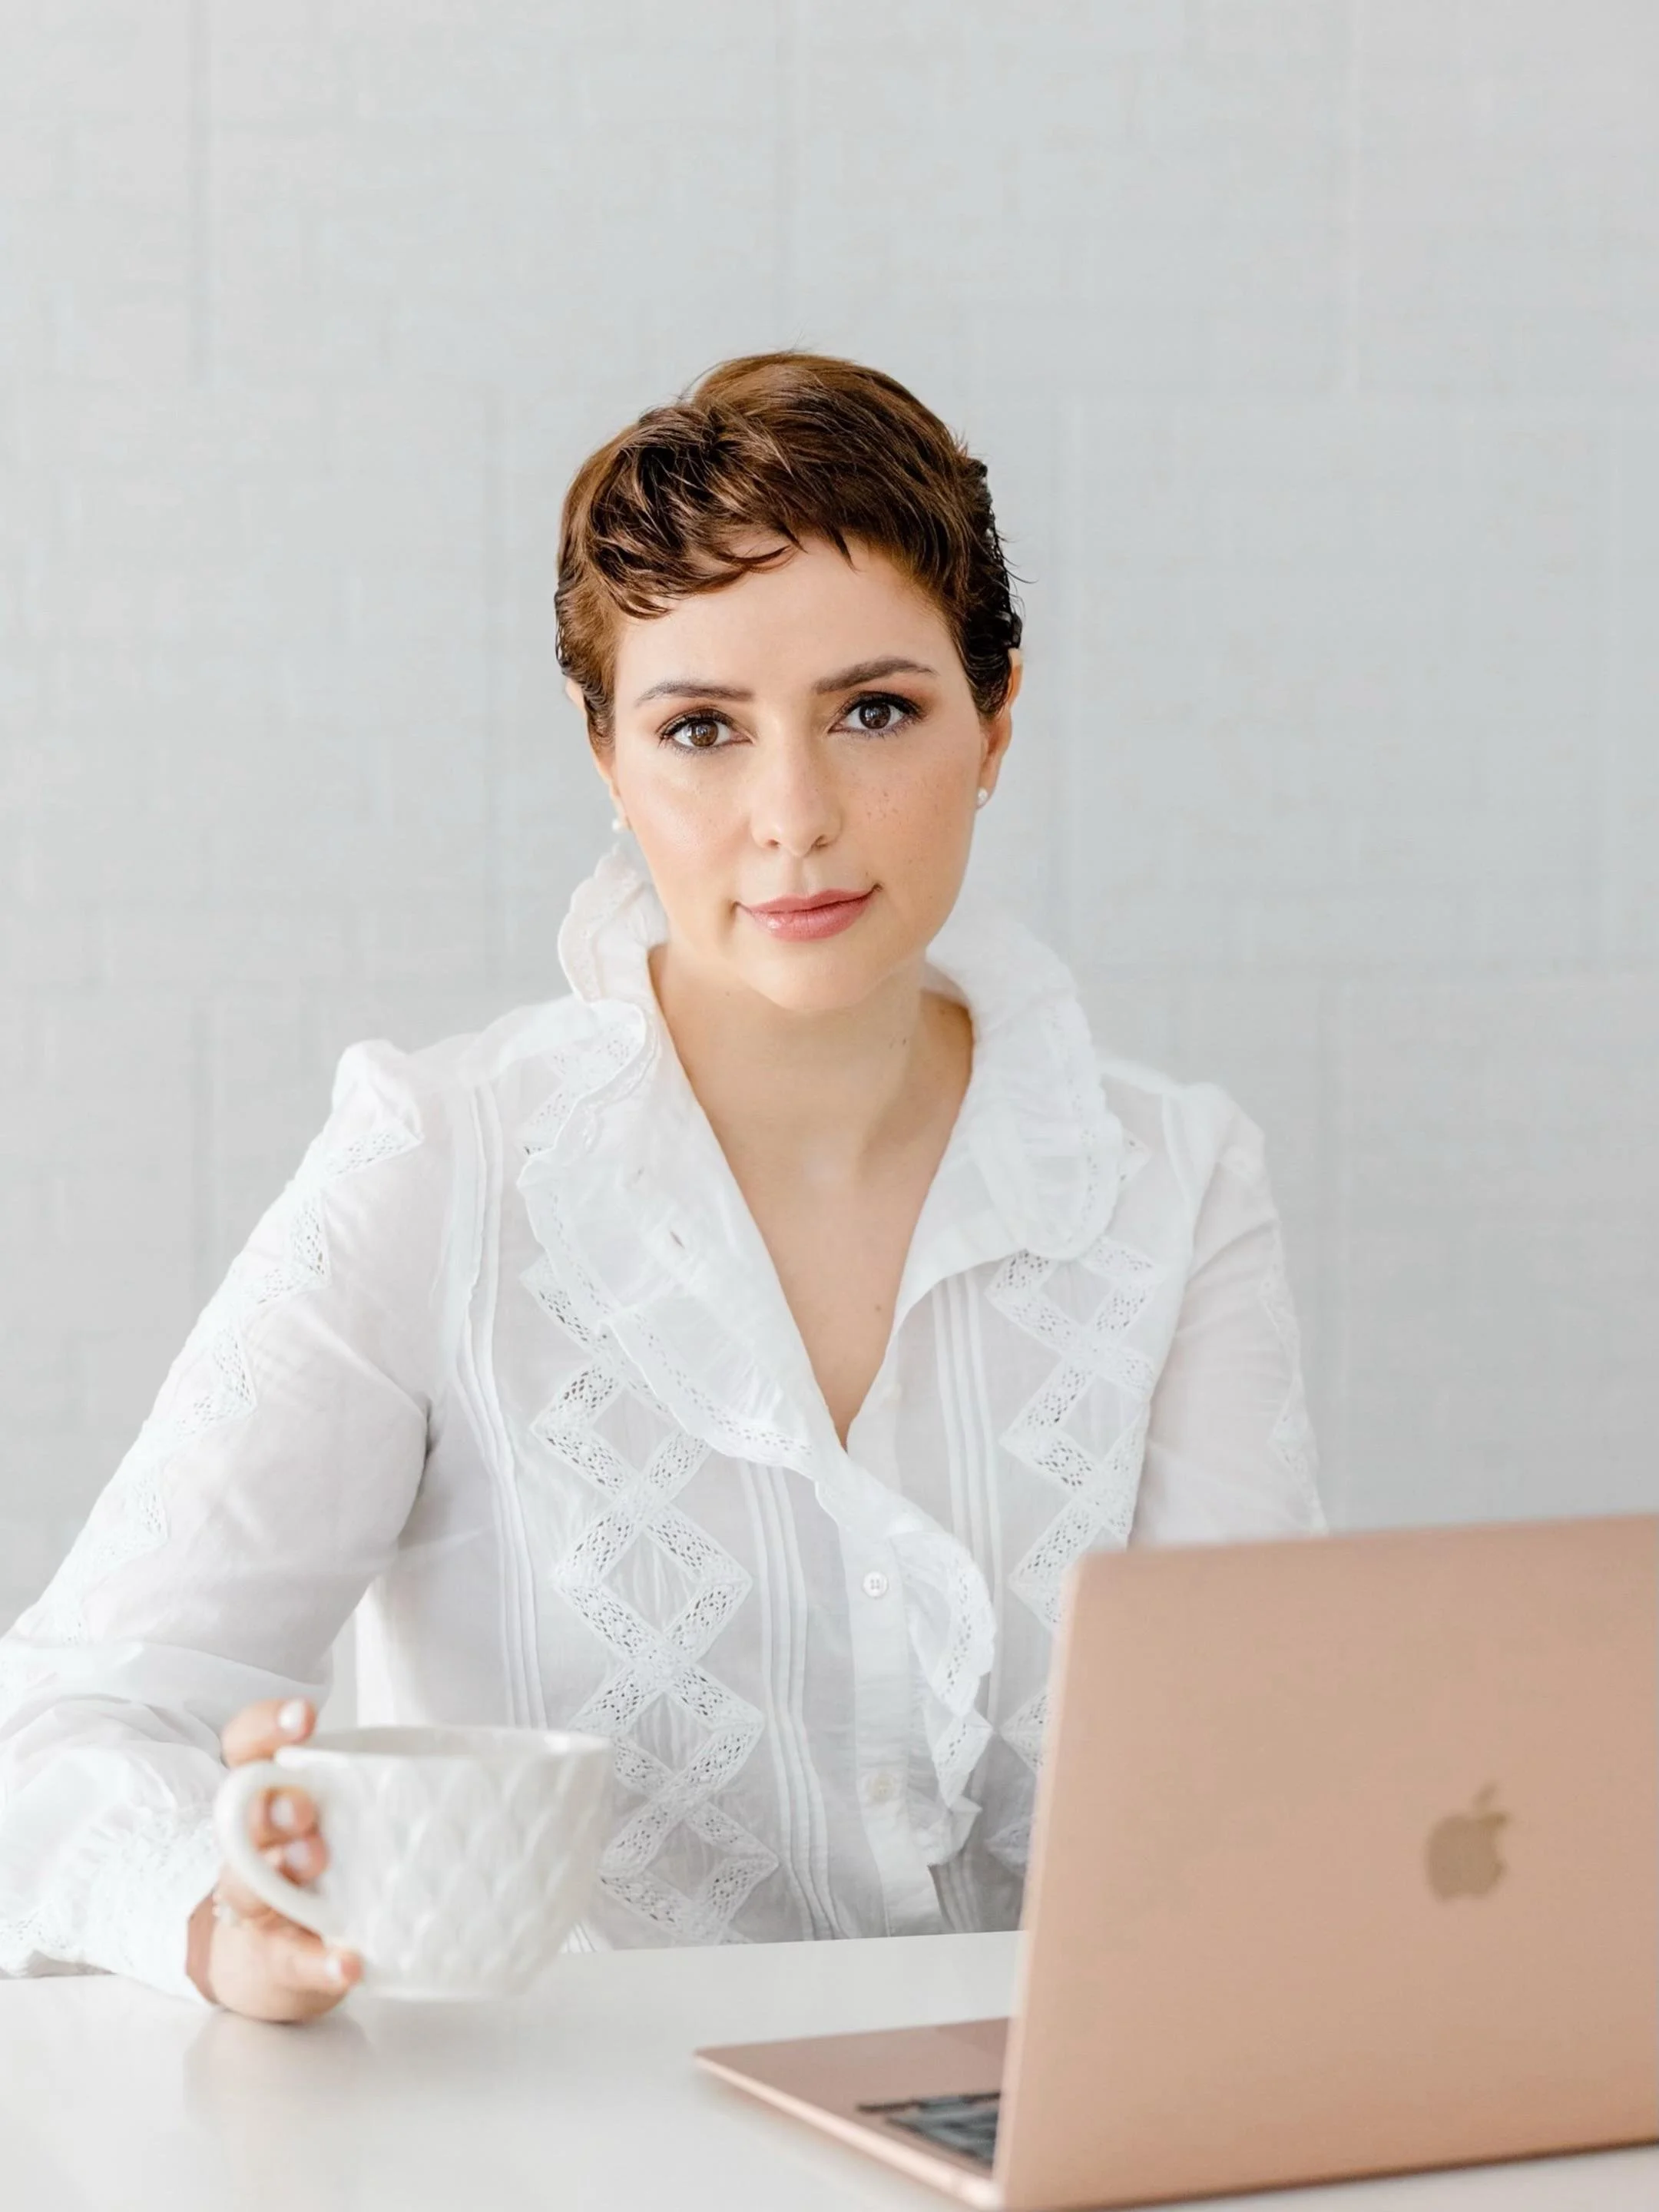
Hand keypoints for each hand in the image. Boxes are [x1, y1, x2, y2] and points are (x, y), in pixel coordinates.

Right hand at [187, 1696, 362, 2021]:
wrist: (274, 1958)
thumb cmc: (326, 1866)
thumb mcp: (346, 1814)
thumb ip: (386, 1785)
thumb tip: (484, 1766)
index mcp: (271, 1795)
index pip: (248, 1746)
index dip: (266, 1726)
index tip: (306, 1717)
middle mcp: (254, 1843)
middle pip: (243, 1815)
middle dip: (271, 1805)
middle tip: (304, 1804)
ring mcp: (258, 1902)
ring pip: (248, 1883)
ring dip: (282, 1867)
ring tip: (315, 1858)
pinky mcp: (273, 1956)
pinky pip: (289, 1958)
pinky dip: (318, 1961)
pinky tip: (347, 1961)